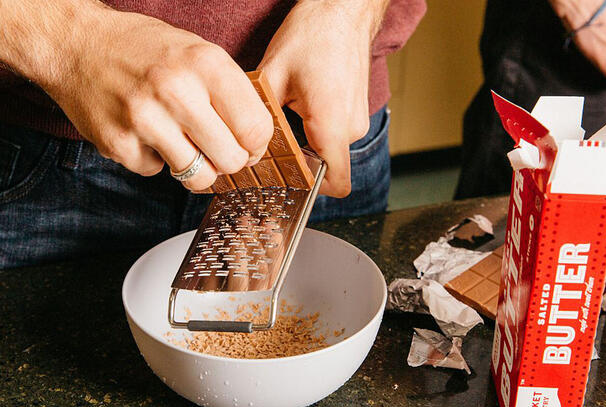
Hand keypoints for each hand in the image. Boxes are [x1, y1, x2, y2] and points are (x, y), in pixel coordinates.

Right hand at [41, 8, 272, 190]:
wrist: (77, 44)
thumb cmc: (143, 49)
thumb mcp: (197, 52)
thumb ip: (229, 91)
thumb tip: (257, 138)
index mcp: (205, 64)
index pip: (256, 128)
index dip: (257, 145)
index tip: (248, 146)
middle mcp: (177, 91)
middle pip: (232, 160)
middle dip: (228, 161)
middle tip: (216, 149)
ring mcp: (145, 120)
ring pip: (199, 177)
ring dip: (194, 166)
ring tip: (181, 142)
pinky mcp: (119, 144)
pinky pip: (157, 172)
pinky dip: (154, 159)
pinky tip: (144, 133)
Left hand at [258, 0, 387, 197]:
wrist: (342, 10)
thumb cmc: (312, 35)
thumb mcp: (272, 75)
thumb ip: (261, 117)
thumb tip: (247, 143)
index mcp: (331, 123)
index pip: (335, 183)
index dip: (311, 190)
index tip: (287, 182)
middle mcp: (350, 127)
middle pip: (324, 166)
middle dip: (299, 158)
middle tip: (274, 139)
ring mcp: (357, 119)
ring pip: (328, 148)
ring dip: (306, 139)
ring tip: (289, 111)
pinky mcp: (356, 111)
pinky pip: (334, 132)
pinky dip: (316, 126)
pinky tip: (301, 102)